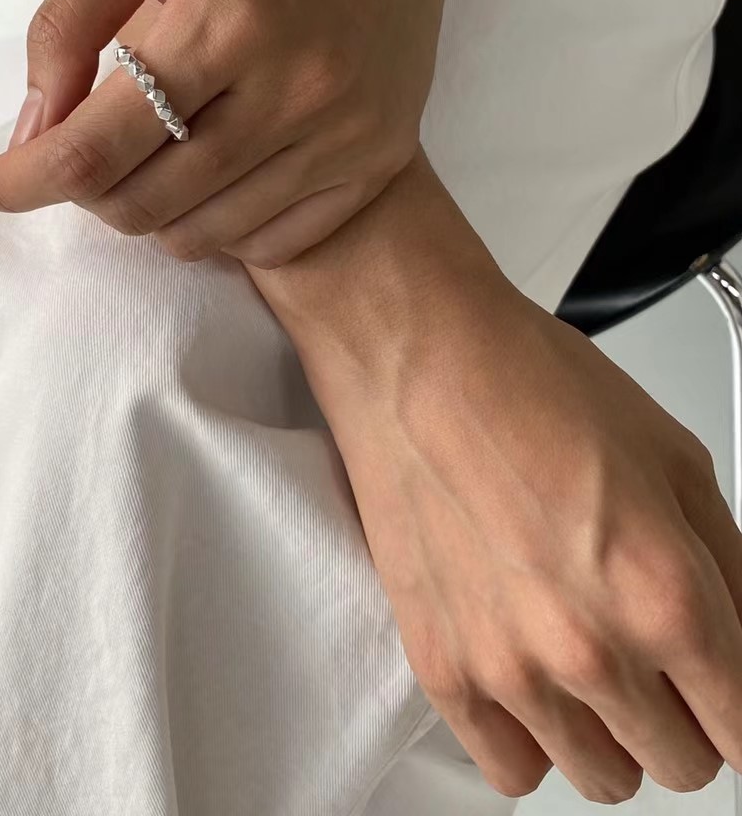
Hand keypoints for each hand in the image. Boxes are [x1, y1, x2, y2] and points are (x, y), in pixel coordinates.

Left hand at [0, 0, 473, 266]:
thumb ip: (70, 21)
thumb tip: (32, 132)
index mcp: (226, 24)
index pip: (95, 150)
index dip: (18, 181)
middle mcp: (293, 93)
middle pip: (141, 205)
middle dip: (84, 187)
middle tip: (84, 139)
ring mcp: (343, 137)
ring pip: (199, 236)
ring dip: (146, 207)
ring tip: (149, 148)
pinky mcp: (377, 162)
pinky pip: (268, 245)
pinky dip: (216, 223)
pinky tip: (209, 168)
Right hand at [292, 211, 741, 803]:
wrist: (417, 354)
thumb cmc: (528, 380)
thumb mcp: (674, 455)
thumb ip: (729, 564)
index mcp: (665, 594)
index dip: (741, 702)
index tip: (724, 686)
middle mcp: (591, 650)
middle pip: (682, 764)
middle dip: (685, 714)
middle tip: (658, 655)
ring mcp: (509, 670)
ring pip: (605, 777)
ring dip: (613, 730)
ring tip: (588, 657)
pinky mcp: (442, 668)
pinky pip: (511, 771)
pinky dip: (534, 739)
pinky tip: (532, 678)